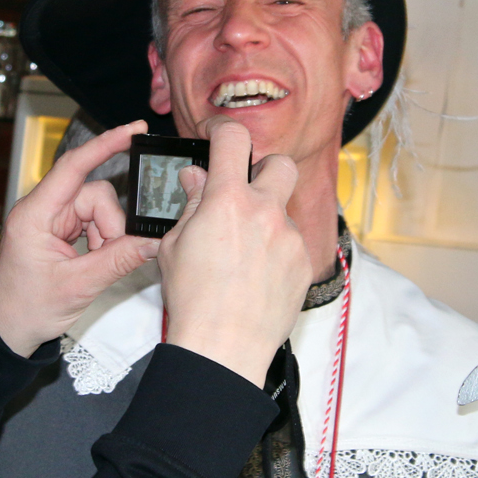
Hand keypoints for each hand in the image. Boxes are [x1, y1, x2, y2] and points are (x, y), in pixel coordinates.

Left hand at [0, 119, 157, 355]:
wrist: (6, 330)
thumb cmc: (28, 308)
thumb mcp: (79, 286)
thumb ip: (119, 260)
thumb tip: (153, 241)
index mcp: (35, 215)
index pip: (73, 166)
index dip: (105, 145)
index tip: (134, 129)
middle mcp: (41, 210)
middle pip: (94, 194)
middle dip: (111, 225)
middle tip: (110, 257)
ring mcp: (50, 219)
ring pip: (97, 209)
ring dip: (106, 236)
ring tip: (95, 266)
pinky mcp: (58, 230)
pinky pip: (91, 221)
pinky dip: (101, 240)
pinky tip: (94, 260)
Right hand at [155, 119, 308, 384]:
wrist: (223, 347)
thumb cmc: (193, 300)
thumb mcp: (174, 245)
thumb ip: (190, 205)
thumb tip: (196, 178)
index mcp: (228, 201)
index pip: (234, 139)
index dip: (223, 129)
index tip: (218, 135)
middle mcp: (265, 212)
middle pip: (280, 164)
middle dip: (264, 170)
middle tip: (246, 191)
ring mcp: (289, 239)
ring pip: (283, 212)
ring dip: (266, 221)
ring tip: (242, 255)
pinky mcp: (303, 264)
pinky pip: (291, 245)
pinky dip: (275, 252)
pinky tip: (256, 276)